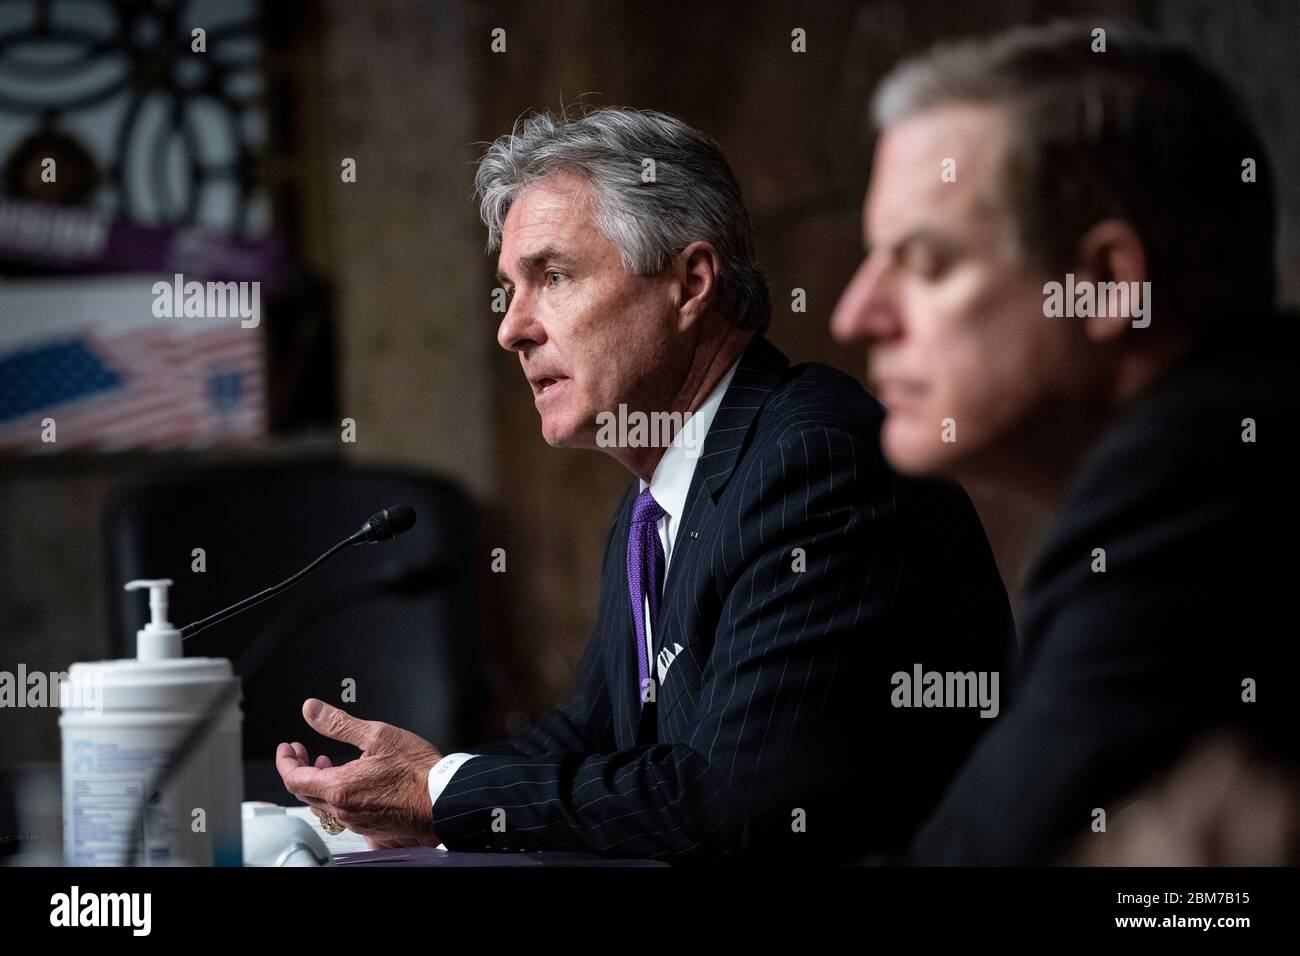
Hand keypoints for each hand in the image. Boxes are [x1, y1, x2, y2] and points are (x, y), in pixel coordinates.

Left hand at [275, 698, 444, 848]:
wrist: (444, 797)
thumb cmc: (417, 769)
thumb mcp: (377, 735)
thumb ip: (338, 723)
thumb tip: (312, 710)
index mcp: (340, 787)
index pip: (294, 778)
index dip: (285, 761)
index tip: (287, 748)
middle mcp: (344, 810)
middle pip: (305, 793)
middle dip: (299, 769)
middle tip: (302, 752)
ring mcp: (357, 822)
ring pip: (323, 804)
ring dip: (318, 781)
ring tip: (327, 763)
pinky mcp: (371, 828)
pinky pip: (342, 813)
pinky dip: (336, 794)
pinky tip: (350, 781)